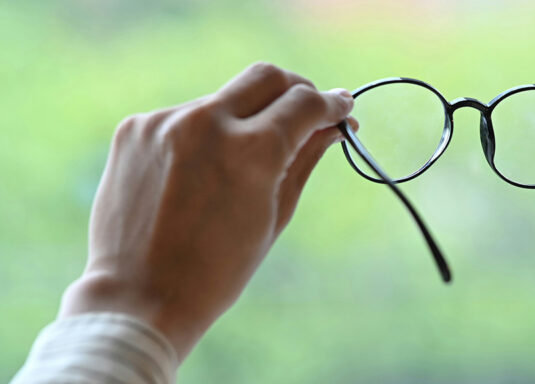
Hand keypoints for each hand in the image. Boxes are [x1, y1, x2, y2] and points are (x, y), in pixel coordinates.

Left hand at [58, 62, 355, 360]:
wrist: (140, 298)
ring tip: (241, 164)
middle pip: (268, 77)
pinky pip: (185, 116)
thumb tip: (332, 126)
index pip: (306, 103)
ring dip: (245, 119)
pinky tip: (198, 175)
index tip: (342, 108)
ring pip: (224, 99)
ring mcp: (165, 122)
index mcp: (252, 151)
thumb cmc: (218, 269)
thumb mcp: (276, 214)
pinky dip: (204, 135)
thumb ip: (305, 158)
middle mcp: (207, 123)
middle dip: (296, 90)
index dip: (332, 104)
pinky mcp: (136, 128)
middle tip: (307, 112)